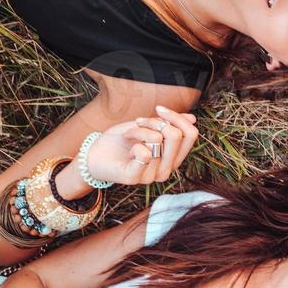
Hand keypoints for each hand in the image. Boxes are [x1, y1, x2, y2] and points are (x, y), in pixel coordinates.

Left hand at [73, 105, 199, 187]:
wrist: (94, 154)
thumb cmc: (122, 141)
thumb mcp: (148, 128)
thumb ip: (169, 125)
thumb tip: (193, 119)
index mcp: (173, 158)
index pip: (191, 135)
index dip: (178, 117)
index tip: (159, 108)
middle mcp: (167, 169)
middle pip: (177, 136)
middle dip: (156, 121)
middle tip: (139, 120)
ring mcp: (152, 176)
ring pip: (158, 140)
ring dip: (140, 129)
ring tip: (129, 134)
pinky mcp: (135, 178)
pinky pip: (145, 153)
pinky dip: (134, 141)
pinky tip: (127, 147)